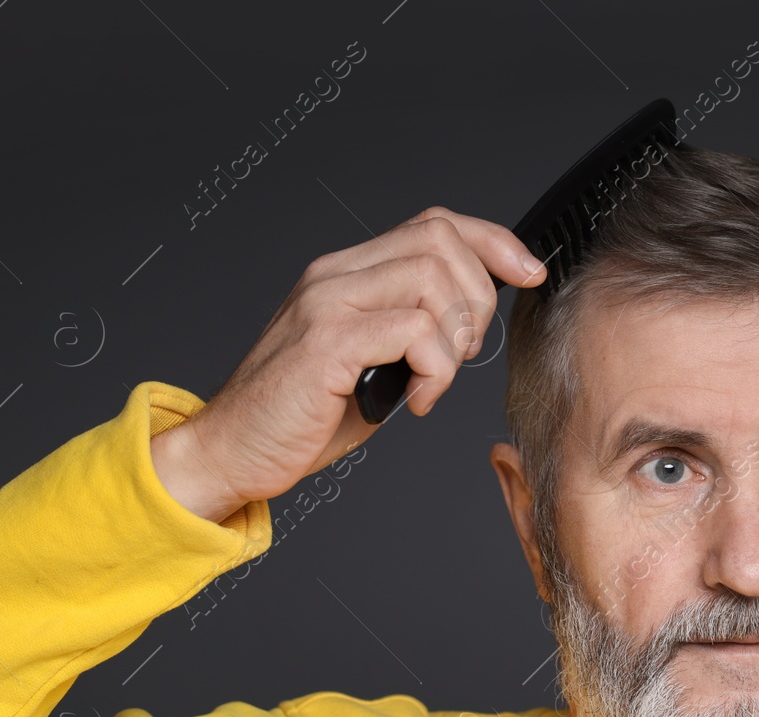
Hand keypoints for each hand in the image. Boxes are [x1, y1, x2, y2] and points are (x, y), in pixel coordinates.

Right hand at [151, 207, 547, 522]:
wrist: (230, 450)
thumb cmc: (299, 416)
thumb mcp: (368, 362)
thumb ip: (408, 331)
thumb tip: (470, 323)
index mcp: (347, 273)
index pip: (435, 224)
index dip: (493, 242)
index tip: (528, 273)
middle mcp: (335, 275)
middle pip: (441, 241)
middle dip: (478, 299)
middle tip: (463, 355)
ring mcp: (327, 303)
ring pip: (432, 280)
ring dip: (456, 339)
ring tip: (434, 380)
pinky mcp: (327, 342)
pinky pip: (414, 332)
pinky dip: (436, 371)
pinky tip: (416, 401)